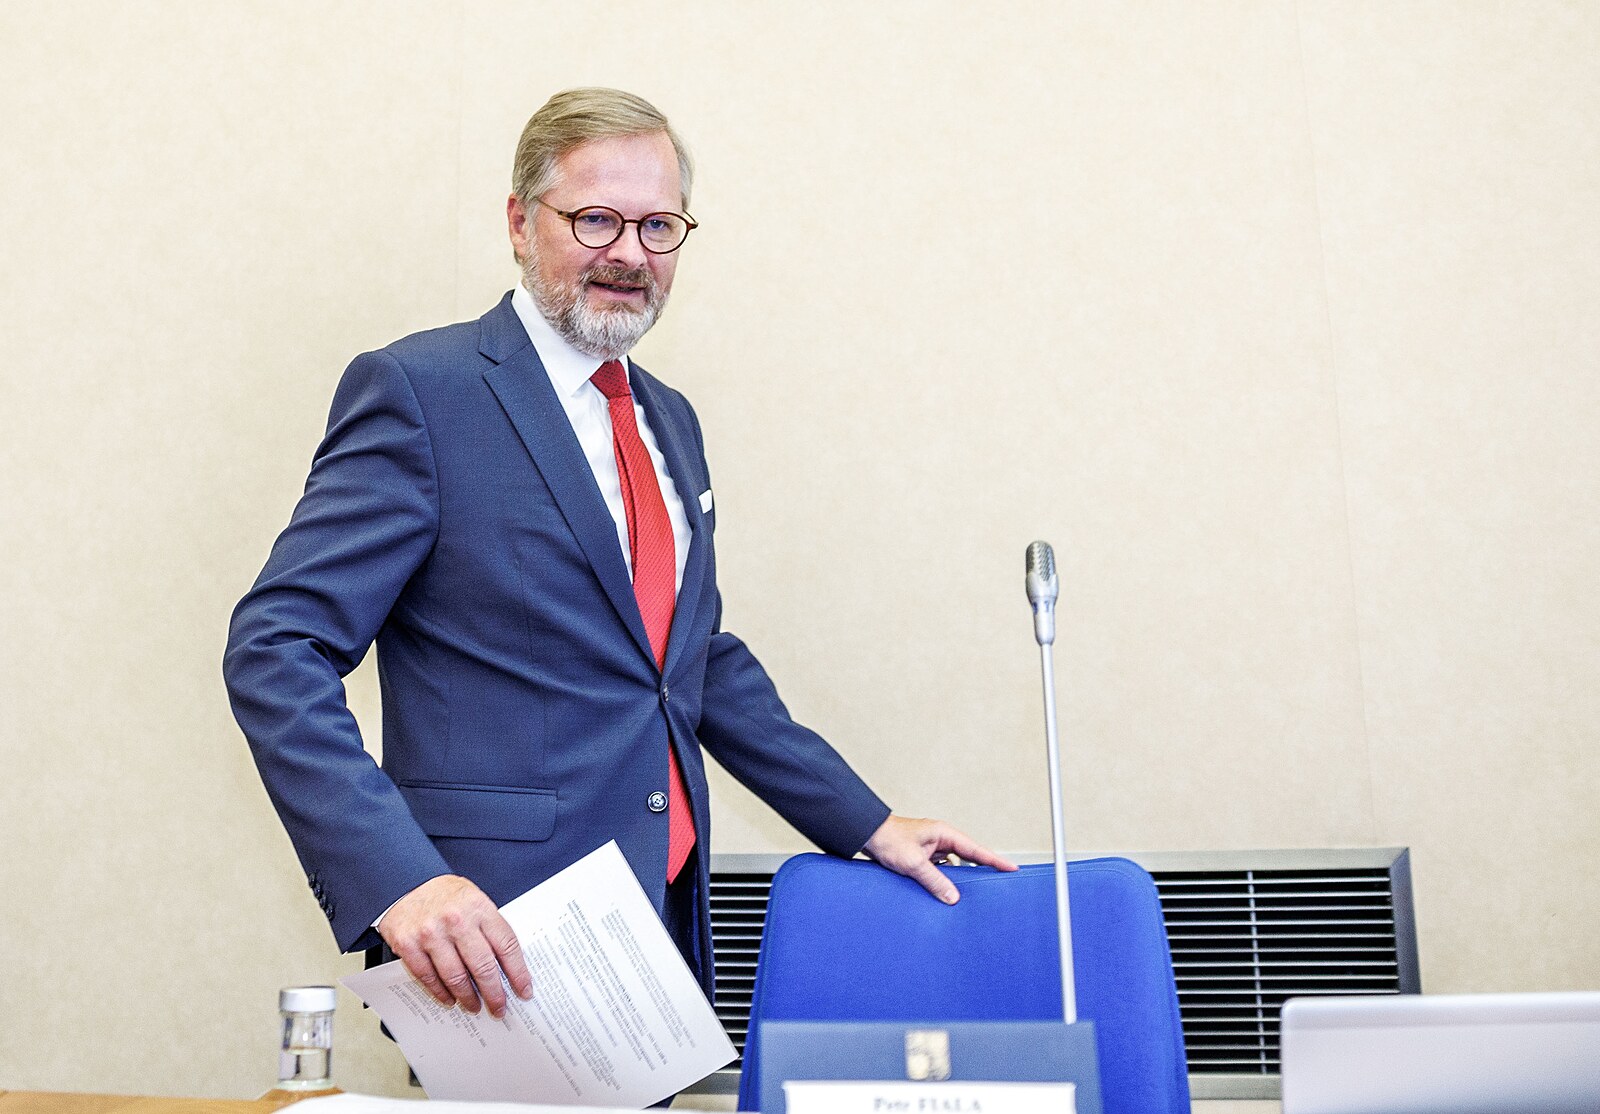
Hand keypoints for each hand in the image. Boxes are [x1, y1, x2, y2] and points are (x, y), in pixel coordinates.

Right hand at [377, 875, 533, 1017]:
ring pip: (456, 976)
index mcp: (479, 908)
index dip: (518, 972)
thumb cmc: (445, 895)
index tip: (524, 990)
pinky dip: (440, 992)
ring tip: (474, 1006)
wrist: (406, 882)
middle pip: (482, 966)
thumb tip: (508, 966)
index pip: (506, 946)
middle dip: (494, 993)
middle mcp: (456, 920)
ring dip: (468, 997)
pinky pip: (428, 977)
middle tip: (499, 1008)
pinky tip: (450, 998)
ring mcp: (431, 933)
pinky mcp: (408, 944)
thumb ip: (489, 928)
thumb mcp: (475, 900)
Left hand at [861, 814, 1017, 904]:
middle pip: (969, 857)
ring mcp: (932, 848)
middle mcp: (941, 839)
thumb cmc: (887, 840)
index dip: (995, 860)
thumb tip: (953, 897)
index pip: (976, 849)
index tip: (1013, 868)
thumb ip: (934, 880)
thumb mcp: (913, 863)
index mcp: (943, 833)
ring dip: (961, 878)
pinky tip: (947, 892)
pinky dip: (945, 880)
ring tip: (976, 894)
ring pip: (955, 866)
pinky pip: (942, 870)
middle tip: (999, 885)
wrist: (865, 835)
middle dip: (982, 870)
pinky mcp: (923, 857)